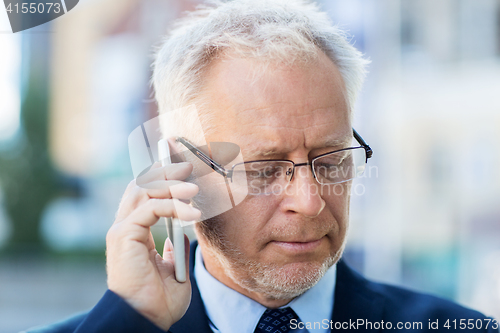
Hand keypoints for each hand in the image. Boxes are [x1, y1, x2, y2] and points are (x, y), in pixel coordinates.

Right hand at [106, 162, 200, 330]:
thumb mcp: (173, 269)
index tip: (181, 168)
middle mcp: (125, 227)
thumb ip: (175, 249)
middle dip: (165, 172)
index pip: (143, 195)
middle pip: (141, 185)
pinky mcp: (124, 235)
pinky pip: (151, 208)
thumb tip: (182, 234)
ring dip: (171, 185)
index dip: (160, 178)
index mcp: (135, 233)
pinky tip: (192, 214)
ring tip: (194, 189)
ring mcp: (122, 229)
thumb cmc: (159, 300)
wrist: (146, 319)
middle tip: (188, 167)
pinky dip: (173, 205)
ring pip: (144, 190)